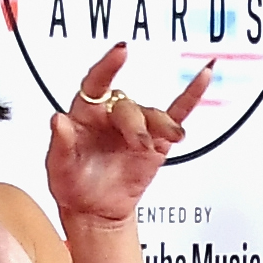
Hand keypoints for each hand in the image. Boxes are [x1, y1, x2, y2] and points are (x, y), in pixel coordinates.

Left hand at [47, 44, 215, 225]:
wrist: (95, 210)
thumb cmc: (73, 186)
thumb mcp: (59, 169)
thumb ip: (60, 144)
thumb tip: (59, 120)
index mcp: (85, 114)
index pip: (96, 83)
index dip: (108, 66)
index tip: (121, 51)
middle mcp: (111, 114)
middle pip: (128, 107)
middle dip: (136, 126)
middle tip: (140, 145)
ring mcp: (135, 126)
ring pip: (153, 115)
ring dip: (161, 127)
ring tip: (165, 142)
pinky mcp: (156, 141)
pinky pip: (176, 114)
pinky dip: (192, 95)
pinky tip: (204, 74)